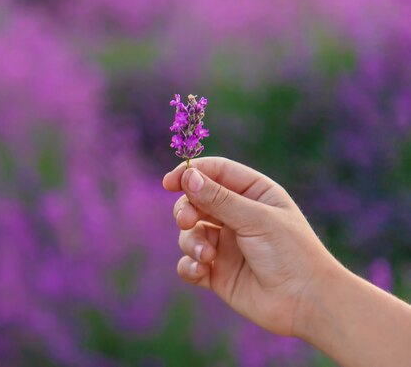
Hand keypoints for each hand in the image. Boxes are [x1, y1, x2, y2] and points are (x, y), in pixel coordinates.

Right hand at [163, 157, 338, 335]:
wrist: (307, 303)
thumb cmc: (291, 253)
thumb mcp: (255, 219)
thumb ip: (219, 198)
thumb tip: (187, 176)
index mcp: (253, 193)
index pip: (215, 172)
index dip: (190, 173)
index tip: (170, 182)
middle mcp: (237, 215)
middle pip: (195, 200)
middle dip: (186, 209)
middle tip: (186, 220)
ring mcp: (225, 244)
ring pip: (189, 232)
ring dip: (190, 242)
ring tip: (206, 256)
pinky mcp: (217, 272)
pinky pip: (189, 263)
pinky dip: (189, 265)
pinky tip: (200, 271)